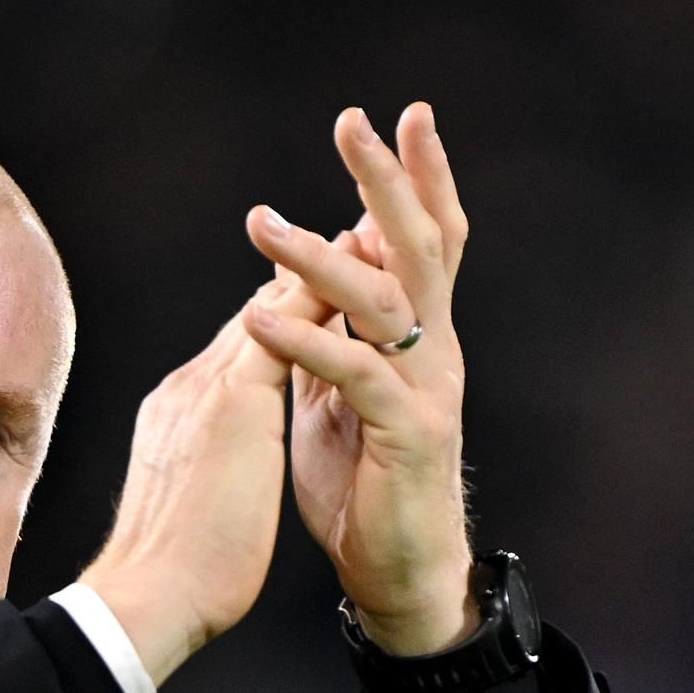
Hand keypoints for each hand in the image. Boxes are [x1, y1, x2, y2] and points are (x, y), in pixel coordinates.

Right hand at [78, 274, 308, 686]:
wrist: (147, 598)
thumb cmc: (176, 572)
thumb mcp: (195, 503)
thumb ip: (205, 473)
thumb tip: (216, 478)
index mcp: (180, 419)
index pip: (235, 356)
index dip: (274, 324)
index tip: (306, 298)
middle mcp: (188, 391)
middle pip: (251, 321)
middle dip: (294, 283)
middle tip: (341, 240)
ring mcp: (204, 391)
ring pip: (265, 314)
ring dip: (310, 276)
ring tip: (354, 239)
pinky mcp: (230, 404)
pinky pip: (279, 333)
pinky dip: (312, 302)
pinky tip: (348, 278)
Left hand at [243, 103, 475, 657]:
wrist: (398, 574)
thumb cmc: (367, 486)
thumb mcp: (341, 397)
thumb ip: (334, 335)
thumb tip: (319, 274)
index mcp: (421, 336)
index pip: (423, 240)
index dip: (414, 180)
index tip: (395, 118)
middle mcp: (435, 350)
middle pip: (417, 247)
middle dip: (386, 181)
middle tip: (354, 122)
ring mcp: (426, 390)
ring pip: (381, 302)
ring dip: (317, 258)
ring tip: (260, 223)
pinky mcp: (407, 435)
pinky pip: (354, 376)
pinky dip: (304, 343)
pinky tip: (258, 319)